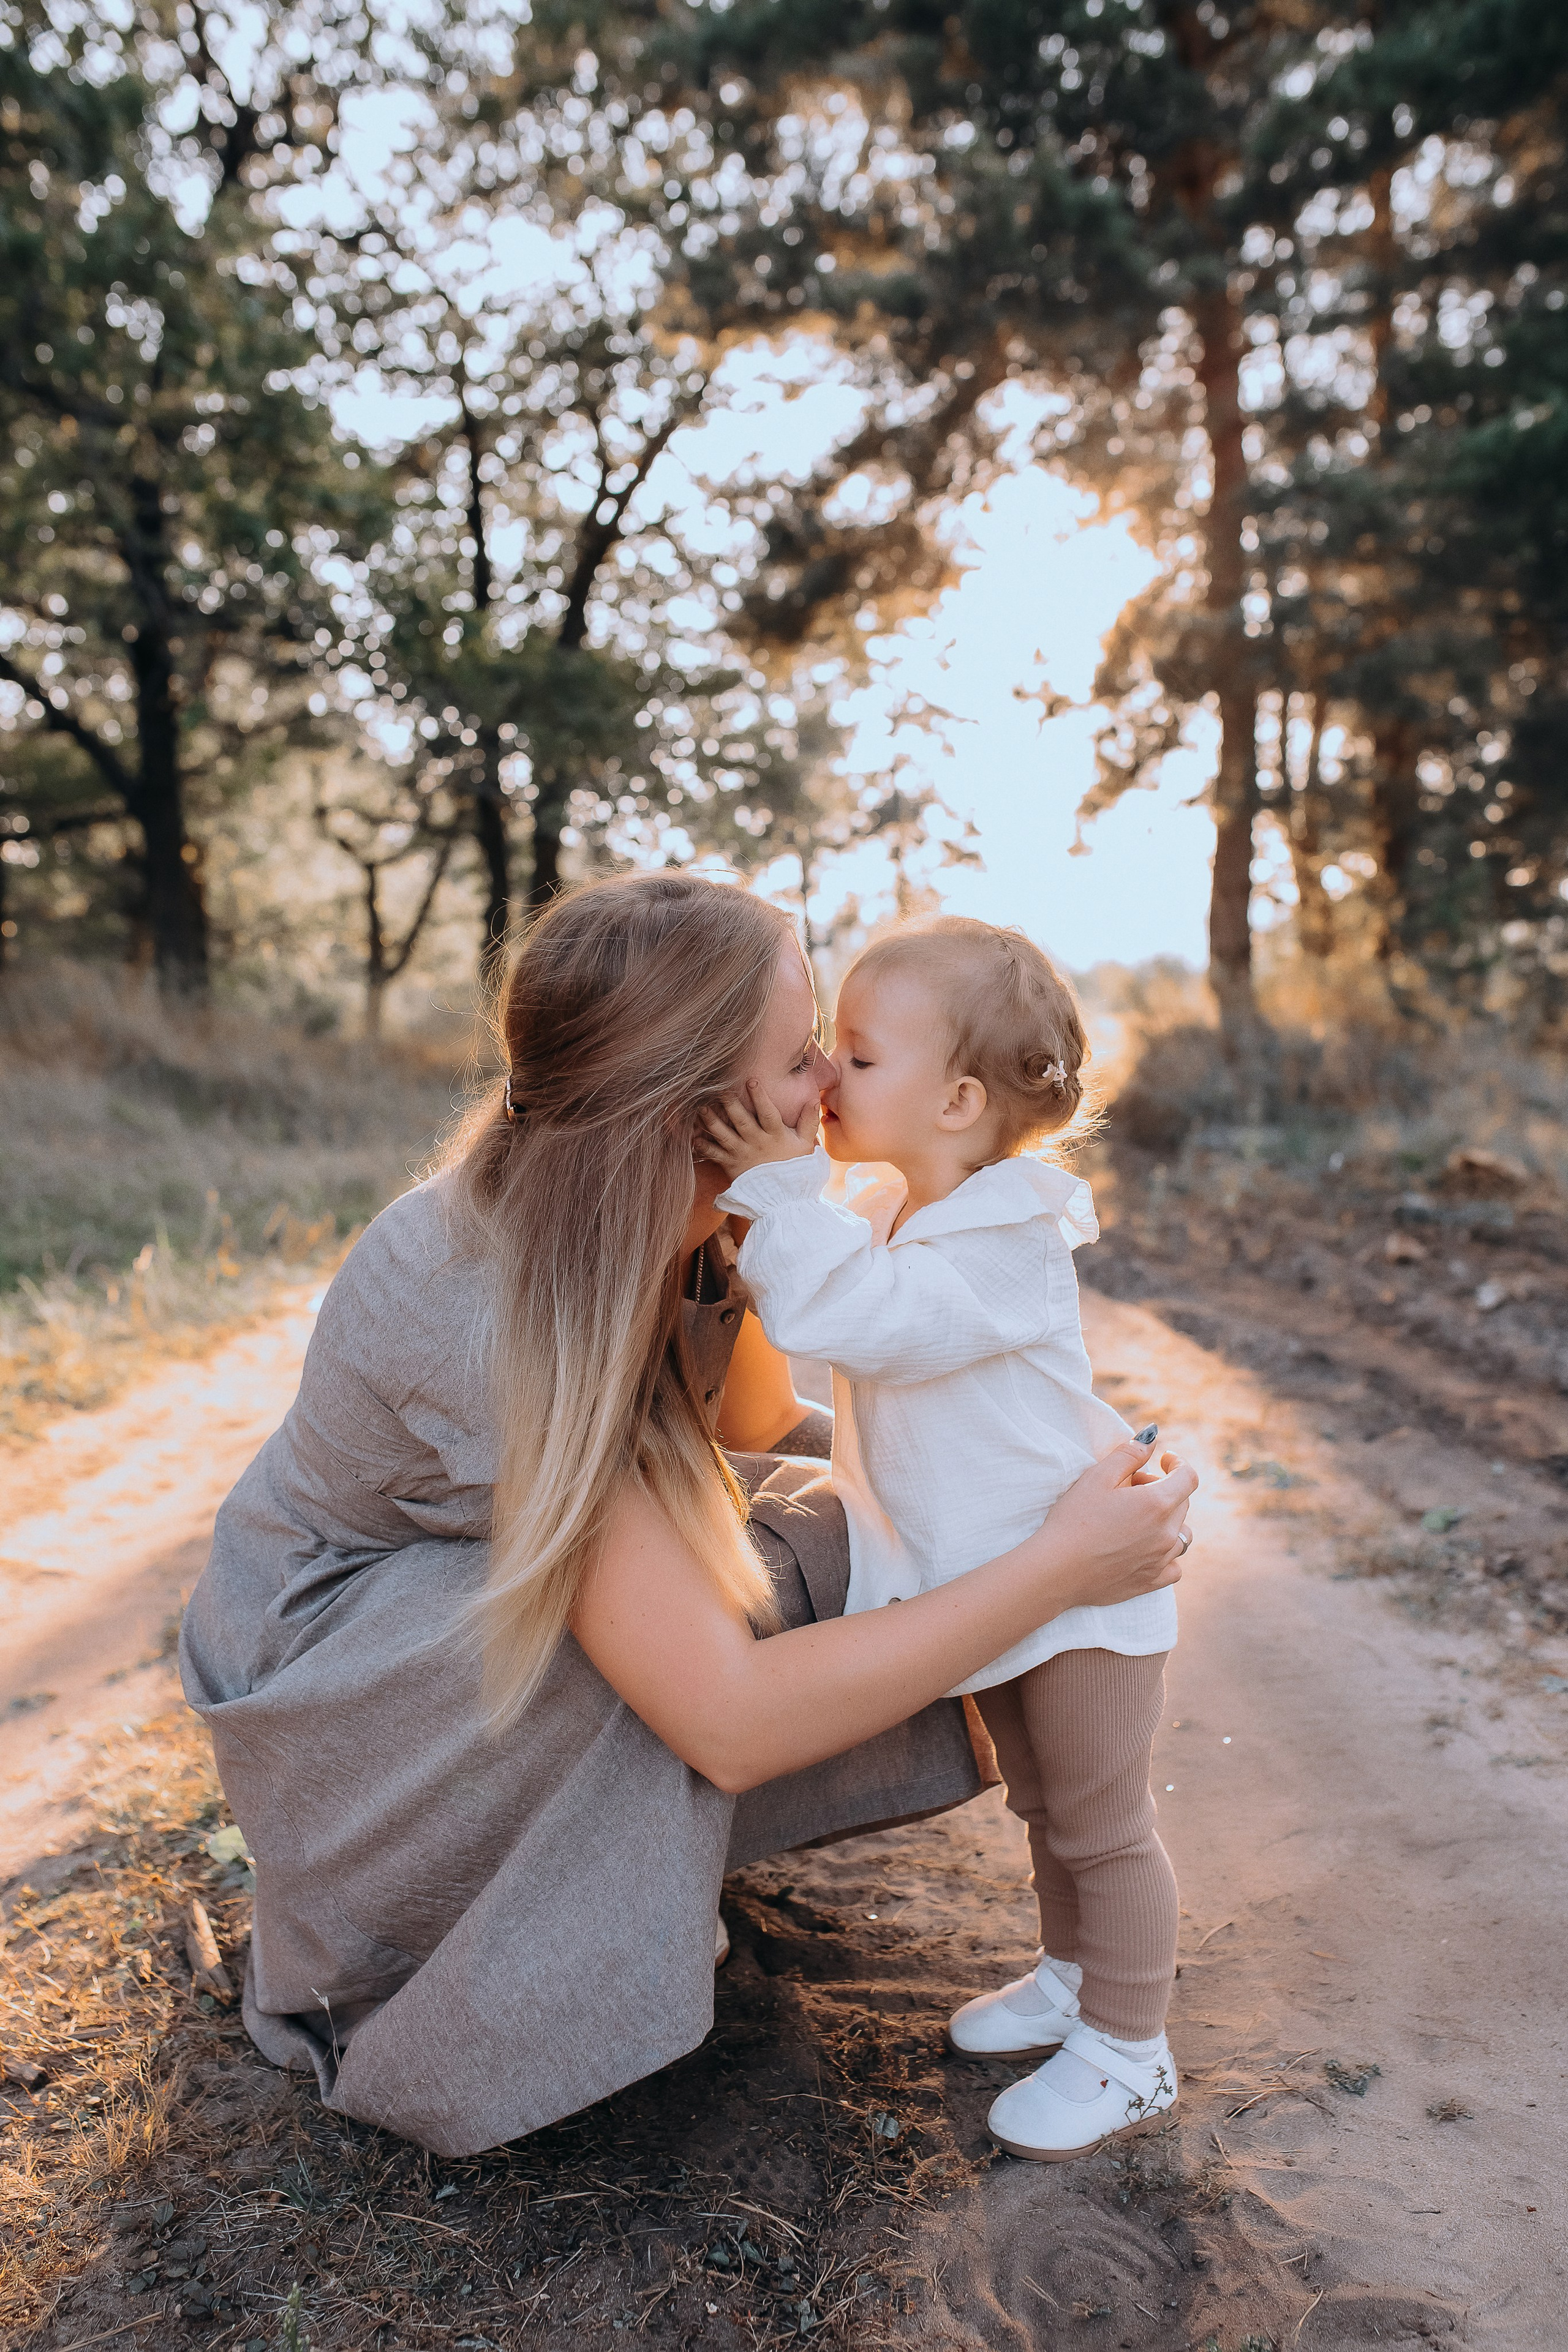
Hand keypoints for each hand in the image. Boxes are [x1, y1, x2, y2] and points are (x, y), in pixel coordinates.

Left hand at [699, 1079, 819, 1178]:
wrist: (784, 1199)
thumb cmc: (795, 1168)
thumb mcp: (806, 1144)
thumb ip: (808, 1121)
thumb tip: (813, 1098)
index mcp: (776, 1136)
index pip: (768, 1113)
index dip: (760, 1097)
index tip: (751, 1081)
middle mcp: (757, 1143)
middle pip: (741, 1121)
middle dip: (730, 1103)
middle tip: (719, 1089)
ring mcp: (742, 1155)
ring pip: (724, 1135)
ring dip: (711, 1121)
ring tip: (702, 1108)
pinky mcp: (731, 1166)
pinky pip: (715, 1155)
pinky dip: (704, 1147)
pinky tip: (695, 1137)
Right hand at [1031, 1435, 1196, 1611]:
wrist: (1057, 1569)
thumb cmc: (1074, 1519)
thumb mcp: (1098, 1476)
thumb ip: (1129, 1454)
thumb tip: (1152, 1439)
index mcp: (1156, 1504)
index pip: (1188, 1477)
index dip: (1178, 1463)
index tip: (1164, 1460)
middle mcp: (1166, 1534)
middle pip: (1182, 1504)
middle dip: (1163, 1489)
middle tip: (1131, 1488)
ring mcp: (1161, 1560)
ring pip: (1182, 1535)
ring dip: (1167, 1521)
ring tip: (1138, 1519)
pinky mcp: (1150, 1582)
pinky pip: (1174, 1566)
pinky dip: (1167, 1554)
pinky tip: (1146, 1549)